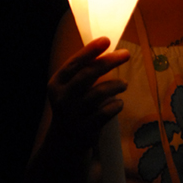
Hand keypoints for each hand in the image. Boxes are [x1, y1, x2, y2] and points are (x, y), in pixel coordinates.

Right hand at [47, 37, 129, 152]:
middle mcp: (62, 98)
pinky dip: (116, 105)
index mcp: (57, 84)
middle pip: (87, 75)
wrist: (64, 143)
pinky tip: (119, 103)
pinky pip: (105, 113)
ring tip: (123, 84)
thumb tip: (108, 49)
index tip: (106, 39)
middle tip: (126, 54)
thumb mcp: (72, 89)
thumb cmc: (74, 107)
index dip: (90, 50)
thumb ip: (85, 72)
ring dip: (116, 85)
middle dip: (108, 62)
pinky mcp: (85, 130)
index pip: (73, 63)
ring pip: (98, 93)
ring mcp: (72, 115)